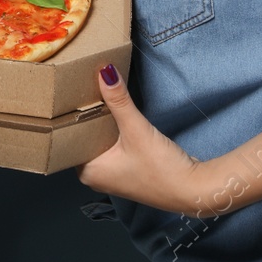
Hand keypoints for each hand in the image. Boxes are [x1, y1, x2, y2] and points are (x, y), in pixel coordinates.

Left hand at [77, 63, 209, 215]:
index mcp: (88, 172)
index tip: (68, 94)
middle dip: (86, 115)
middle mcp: (96, 175)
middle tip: (81, 87)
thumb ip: (119, 101)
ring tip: (97, 94)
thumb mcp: (136, 130)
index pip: (68, 138)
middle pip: (84, 138)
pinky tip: (116, 114)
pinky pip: (112, 145)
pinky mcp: (128, 170)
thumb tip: (104, 72)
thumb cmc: (162, 169)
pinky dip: (114, 130)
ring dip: (102, 121)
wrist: (193, 190)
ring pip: (99, 140)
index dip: (70, 116)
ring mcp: (112, 174)